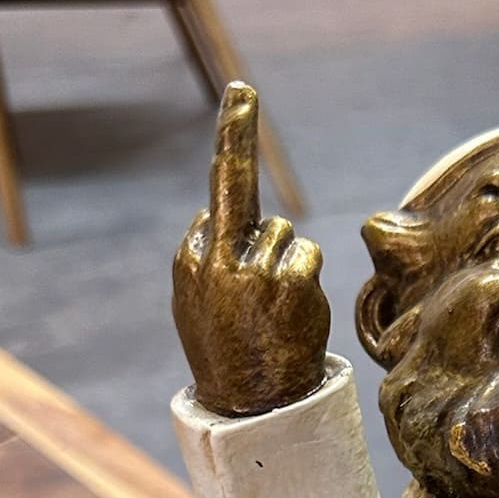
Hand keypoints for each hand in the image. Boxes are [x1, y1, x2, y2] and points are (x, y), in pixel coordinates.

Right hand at [173, 81, 330, 417]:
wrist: (252, 408)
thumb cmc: (229, 354)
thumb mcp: (199, 306)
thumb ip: (207, 259)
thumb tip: (214, 215)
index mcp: (190, 261)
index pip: (216, 213)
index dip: (232, 210)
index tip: (237, 106)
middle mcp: (216, 258)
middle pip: (232, 184)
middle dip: (235, 132)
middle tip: (242, 90)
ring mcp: (252, 269)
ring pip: (283, 235)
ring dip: (287, 263)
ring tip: (276, 310)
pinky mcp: (290, 281)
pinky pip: (308, 255)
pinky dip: (306, 278)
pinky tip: (294, 311)